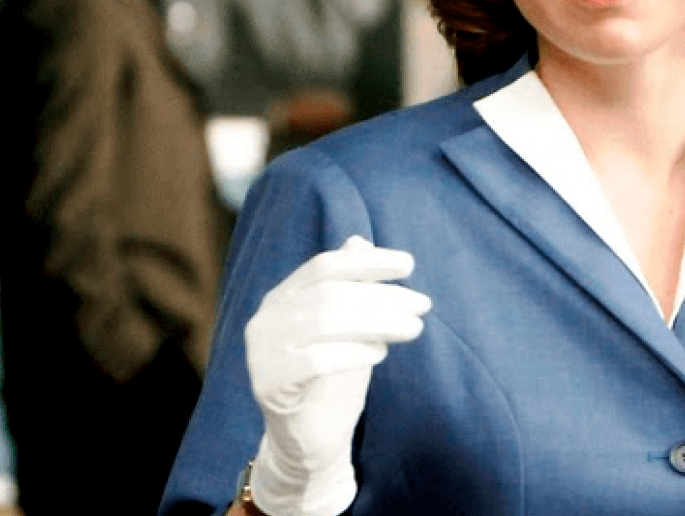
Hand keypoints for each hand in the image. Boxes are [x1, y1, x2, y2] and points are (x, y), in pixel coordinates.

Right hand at [244, 237, 431, 515]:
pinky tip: (380, 353)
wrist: (307, 443)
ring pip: (326, 321)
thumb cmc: (330, 382)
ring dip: (378, 320)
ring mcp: (262, 352)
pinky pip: (316, 360)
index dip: (368, 262)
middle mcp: (266, 319)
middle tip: (422, 305)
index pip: (324, 266)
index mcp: (281, 299)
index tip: (409, 265)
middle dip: (382, 296)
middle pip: (330, 293)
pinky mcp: (269, 384)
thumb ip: (349, 289)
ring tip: (412, 328)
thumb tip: (359, 241)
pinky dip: (354, 352)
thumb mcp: (345, 330)